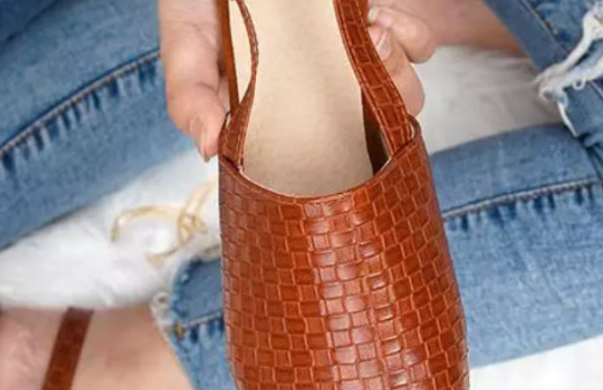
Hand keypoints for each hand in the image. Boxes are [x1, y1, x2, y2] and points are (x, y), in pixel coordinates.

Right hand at [158, 0, 453, 158]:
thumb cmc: (200, 4)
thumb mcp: (185, 47)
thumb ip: (190, 97)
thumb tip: (209, 151)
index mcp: (286, 119)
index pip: (324, 161)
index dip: (341, 161)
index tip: (334, 133)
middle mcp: (324, 97)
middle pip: (378, 133)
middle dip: (382, 111)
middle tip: (357, 75)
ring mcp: (353, 62)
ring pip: (404, 93)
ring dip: (395, 73)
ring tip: (369, 37)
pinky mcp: (374, 25)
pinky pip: (418, 46)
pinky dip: (409, 38)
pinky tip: (377, 22)